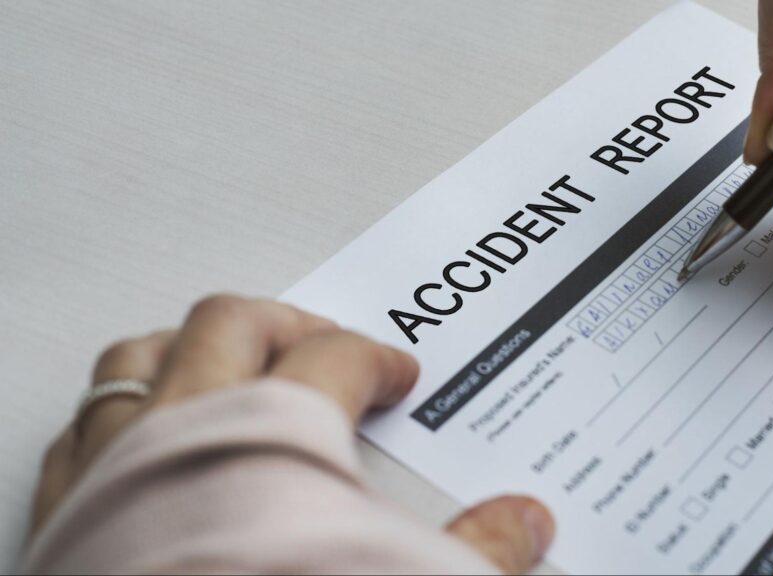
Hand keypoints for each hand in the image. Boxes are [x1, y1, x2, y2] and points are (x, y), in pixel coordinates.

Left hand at [33, 295, 554, 574]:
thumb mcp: (404, 575)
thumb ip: (477, 545)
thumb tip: (526, 523)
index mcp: (276, 426)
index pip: (337, 358)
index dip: (377, 358)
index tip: (397, 374)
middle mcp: (187, 426)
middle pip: (234, 323)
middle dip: (288, 322)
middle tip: (322, 339)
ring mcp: (116, 463)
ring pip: (142, 357)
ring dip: (188, 346)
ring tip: (223, 355)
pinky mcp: (68, 513)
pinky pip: (82, 428)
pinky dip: (118, 414)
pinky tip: (136, 431)